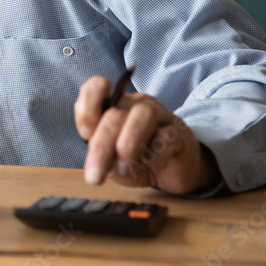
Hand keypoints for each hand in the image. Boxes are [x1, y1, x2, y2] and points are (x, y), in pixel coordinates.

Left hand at [74, 76, 218, 193]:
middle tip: (96, 176)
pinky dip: (154, 155)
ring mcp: (160, 115)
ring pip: (142, 115)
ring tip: (124, 170)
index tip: (85, 133)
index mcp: (113, 106)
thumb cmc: (137, 161)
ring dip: (128, 148)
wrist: (173, 172)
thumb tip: (97, 159)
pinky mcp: (180, 132)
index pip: (95, 89)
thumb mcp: (111, 160)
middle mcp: (135, 104)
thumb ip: (100, 155)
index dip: (87, 109)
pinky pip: (166, 137)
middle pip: (115, 114)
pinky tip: (151, 164)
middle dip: (102, 147)